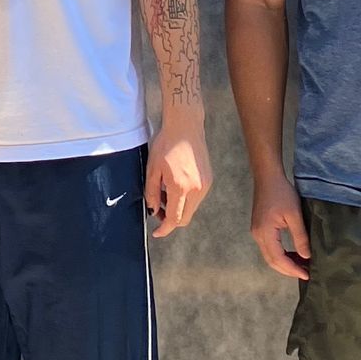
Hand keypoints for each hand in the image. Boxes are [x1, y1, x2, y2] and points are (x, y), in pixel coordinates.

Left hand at [146, 109, 211, 237]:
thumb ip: (152, 193)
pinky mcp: (209, 180)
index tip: (157, 232)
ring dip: (178, 209)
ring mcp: (205, 185)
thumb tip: (153, 210)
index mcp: (180, 187)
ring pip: (191, 209)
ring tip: (165, 193)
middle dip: (171, 220)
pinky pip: (197, 198)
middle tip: (158, 210)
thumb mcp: (152, 169)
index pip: (174, 218)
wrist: (185, 127)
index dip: (164, 229)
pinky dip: (186, 199)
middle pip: (185, 218)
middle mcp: (196, 189)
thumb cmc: (166, 144)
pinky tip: (175, 186)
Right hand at [249, 170, 309, 277]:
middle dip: (288, 269)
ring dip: (285, 263)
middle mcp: (258, 235)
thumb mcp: (294, 215)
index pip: (278, 259)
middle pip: (272, 261)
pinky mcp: (260, 229)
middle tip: (306, 273)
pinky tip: (293, 254)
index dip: (292, 269)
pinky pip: (270, 248)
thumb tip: (306, 256)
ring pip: (270, 256)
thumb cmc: (281, 193)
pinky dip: (281, 254)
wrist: (267, 177)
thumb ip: (300, 237)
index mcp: (265, 233)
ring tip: (302, 265)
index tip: (307, 274)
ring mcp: (257, 232)